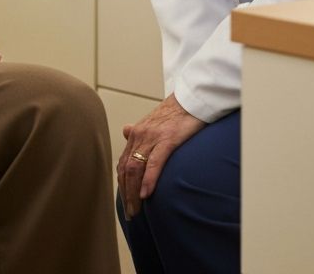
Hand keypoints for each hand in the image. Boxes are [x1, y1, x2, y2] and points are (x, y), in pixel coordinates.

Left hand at [118, 94, 204, 218]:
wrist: (190, 98)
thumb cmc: (175, 112)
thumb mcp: (153, 120)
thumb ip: (139, 131)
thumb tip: (125, 131)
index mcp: (136, 134)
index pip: (123, 164)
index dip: (122, 184)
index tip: (126, 202)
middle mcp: (139, 135)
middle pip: (126, 169)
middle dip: (126, 194)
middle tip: (131, 214)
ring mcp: (152, 137)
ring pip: (136, 168)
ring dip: (134, 192)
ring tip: (136, 210)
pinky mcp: (167, 139)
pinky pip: (154, 162)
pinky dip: (148, 180)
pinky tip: (146, 194)